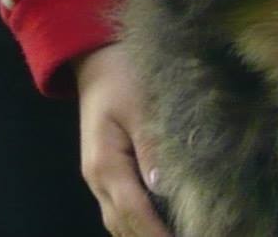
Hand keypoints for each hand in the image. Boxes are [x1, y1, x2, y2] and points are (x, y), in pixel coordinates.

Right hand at [75, 43, 172, 236]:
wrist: (98, 59)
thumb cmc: (122, 75)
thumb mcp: (140, 105)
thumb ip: (151, 146)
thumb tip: (163, 187)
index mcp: (106, 164)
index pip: (134, 213)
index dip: (159, 234)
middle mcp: (98, 178)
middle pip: (124, 224)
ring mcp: (99, 177)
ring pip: (119, 221)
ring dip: (144, 233)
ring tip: (180, 234)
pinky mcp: (107, 171)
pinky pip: (120, 207)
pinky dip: (138, 222)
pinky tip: (161, 223)